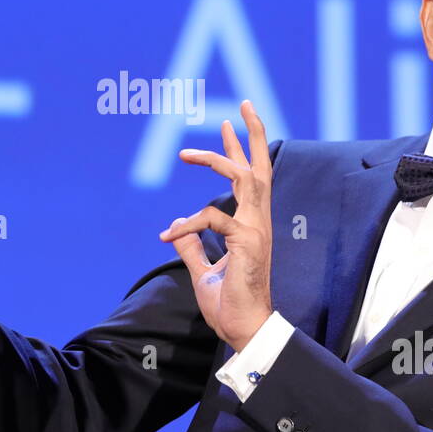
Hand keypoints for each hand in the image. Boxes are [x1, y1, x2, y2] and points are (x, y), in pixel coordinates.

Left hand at [160, 100, 272, 351]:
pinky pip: (213, 219)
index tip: (229, 122)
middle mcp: (259, 221)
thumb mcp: (203, 270)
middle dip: (254, 132)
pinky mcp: (247, 242)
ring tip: (187, 153)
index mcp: (252, 224)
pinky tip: (170, 234)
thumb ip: (193, 246)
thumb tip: (177, 227)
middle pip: (262, 166)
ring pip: (245, 178)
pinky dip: (188, 223)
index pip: (252, 176)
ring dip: (218, 160)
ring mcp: (256, 229)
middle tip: (244, 102)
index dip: (242, 148)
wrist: (244, 330)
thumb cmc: (230, 303)